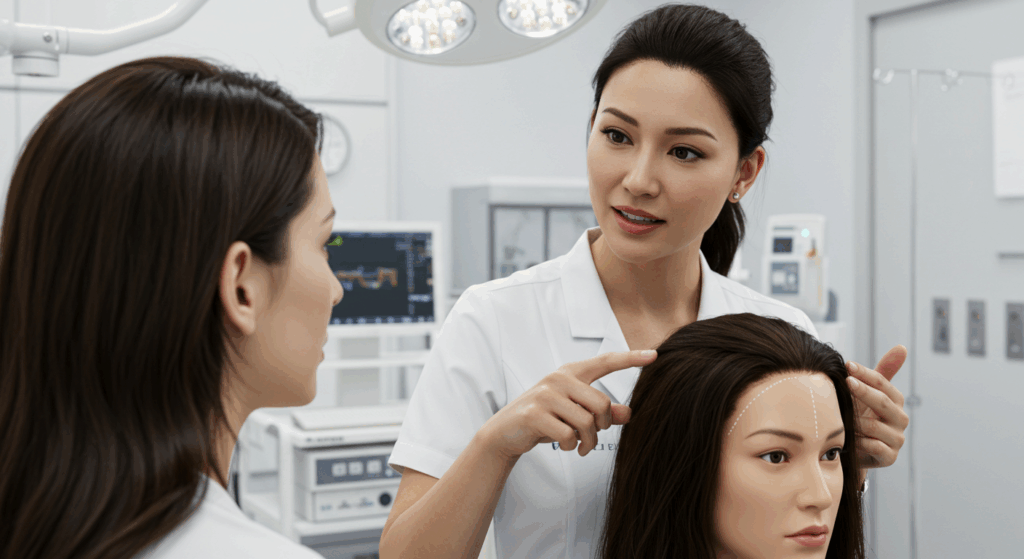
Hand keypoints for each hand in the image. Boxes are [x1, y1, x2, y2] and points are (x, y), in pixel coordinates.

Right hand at [480, 350, 656, 461]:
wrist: (505, 433)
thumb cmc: (543, 420)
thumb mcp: (573, 414)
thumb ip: (602, 413)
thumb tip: (628, 413)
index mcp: (570, 373)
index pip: (605, 362)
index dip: (630, 358)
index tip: (654, 355)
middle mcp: (558, 379)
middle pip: (601, 404)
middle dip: (602, 428)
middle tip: (592, 438)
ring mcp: (545, 395)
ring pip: (587, 423)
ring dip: (587, 442)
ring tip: (579, 447)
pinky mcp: (535, 414)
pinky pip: (568, 435)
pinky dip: (571, 446)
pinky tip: (565, 446)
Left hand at [846, 345, 909, 470]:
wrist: (855, 449)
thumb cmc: (861, 416)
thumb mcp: (868, 393)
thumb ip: (882, 371)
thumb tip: (902, 347)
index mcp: (895, 401)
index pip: (883, 384)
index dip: (866, 374)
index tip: (847, 365)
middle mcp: (900, 419)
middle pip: (883, 402)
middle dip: (863, 391)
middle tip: (846, 382)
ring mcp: (896, 439)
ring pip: (874, 426)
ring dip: (854, 420)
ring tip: (837, 415)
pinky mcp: (889, 457)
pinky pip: (872, 446)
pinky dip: (858, 441)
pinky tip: (846, 437)